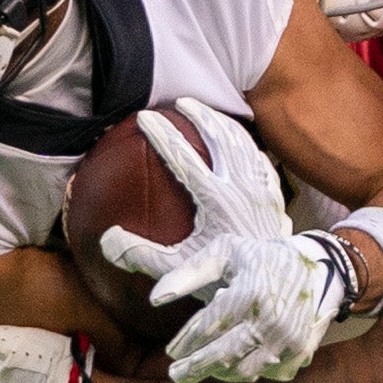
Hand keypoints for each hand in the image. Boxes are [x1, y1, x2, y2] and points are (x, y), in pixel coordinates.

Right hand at [99, 99, 291, 304]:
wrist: (276, 281)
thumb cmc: (226, 275)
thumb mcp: (181, 268)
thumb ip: (143, 255)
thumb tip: (107, 241)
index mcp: (214, 198)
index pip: (182, 156)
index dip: (162, 134)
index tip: (145, 117)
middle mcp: (239, 186)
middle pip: (219, 137)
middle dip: (199, 114)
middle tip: (181, 102)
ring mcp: (260, 187)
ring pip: (241, 141)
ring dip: (223, 122)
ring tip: (207, 111)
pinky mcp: (274, 194)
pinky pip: (260, 157)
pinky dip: (247, 143)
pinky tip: (239, 140)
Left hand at [155, 232, 354, 382]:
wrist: (320, 267)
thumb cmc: (262, 257)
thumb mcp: (224, 253)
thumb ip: (188, 274)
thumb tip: (154, 299)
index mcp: (250, 293)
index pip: (208, 327)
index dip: (186, 343)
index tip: (171, 352)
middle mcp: (271, 320)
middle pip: (223, 356)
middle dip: (195, 369)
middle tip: (177, 376)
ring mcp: (289, 339)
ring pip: (245, 371)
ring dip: (222, 372)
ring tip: (207, 366)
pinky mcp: (302, 352)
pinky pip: (270, 373)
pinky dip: (251, 371)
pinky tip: (239, 363)